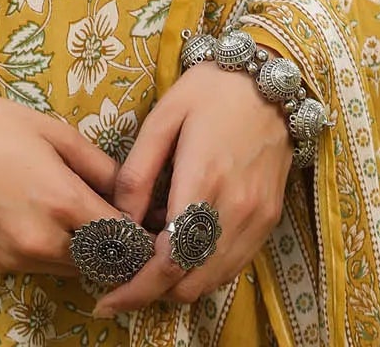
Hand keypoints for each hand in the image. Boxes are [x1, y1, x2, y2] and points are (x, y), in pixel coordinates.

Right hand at [0, 86, 129, 278]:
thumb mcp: (49, 129)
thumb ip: (96, 163)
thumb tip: (126, 189)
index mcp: (62, 203)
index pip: (125, 240)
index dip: (144, 234)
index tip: (152, 222)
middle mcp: (43, 242)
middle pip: (102, 263)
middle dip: (119, 247)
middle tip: (125, 220)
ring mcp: (17, 258)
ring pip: (72, 269)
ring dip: (88, 251)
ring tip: (88, 216)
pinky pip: (41, 265)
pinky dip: (55, 251)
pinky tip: (47, 218)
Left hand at [91, 61, 293, 317]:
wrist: (270, 81)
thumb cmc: (211, 91)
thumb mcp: (163, 116)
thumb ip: (138, 171)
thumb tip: (118, 219)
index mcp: (203, 181)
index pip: (169, 260)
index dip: (137, 289)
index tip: (108, 299)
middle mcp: (235, 210)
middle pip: (190, 282)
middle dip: (153, 290)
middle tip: (124, 276)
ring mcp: (257, 220)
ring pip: (212, 281)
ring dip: (178, 283)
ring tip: (150, 259)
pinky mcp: (268, 220)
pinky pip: (232, 265)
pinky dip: (203, 270)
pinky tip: (183, 245)